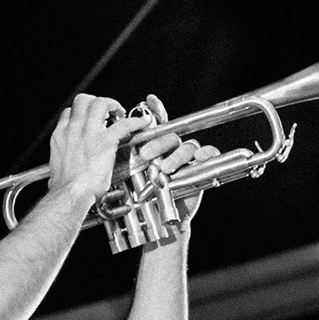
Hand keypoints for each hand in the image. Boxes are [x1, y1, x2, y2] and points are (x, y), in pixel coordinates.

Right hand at [45, 93, 143, 203]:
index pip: (69, 112)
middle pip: (83, 100)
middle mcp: (73, 130)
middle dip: (96, 101)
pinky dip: (135, 121)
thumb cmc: (65, 187)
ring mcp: (89, 133)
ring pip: (100, 103)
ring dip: (112, 104)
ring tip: (120, 112)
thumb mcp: (56, 167)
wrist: (70, 194)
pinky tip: (140, 123)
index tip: (89, 117)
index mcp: (60, 136)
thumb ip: (62, 161)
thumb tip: (63, 168)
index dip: (81, 112)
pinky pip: (124, 124)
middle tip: (106, 110)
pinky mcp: (105, 141)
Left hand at [126, 94, 220, 224]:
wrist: (160, 220)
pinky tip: (197, 160)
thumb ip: (124, 158)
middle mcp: (172, 149)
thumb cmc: (145, 197)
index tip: (149, 99)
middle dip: (157, 143)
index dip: (154, 109)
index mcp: (155, 147)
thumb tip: (109, 142)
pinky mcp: (202, 168)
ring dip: (175, 156)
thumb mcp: (130, 176)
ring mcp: (187, 158)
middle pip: (170, 135)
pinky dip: (204, 155)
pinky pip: (209, 154)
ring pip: (187, 146)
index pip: (156, 124)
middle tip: (145, 154)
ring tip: (163, 169)